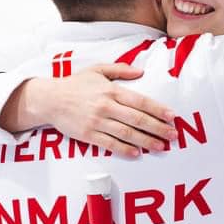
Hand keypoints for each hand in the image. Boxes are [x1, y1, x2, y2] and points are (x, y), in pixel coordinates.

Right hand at [1, 64, 176, 157]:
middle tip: (173, 135)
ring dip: (146, 141)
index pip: (140, 101)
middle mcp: (106, 106)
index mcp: (111, 90)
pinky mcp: (88, 134)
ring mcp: (97, 122)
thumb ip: (120, 70)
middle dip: (158, 128)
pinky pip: (109, 144)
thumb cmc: (75, 84)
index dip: (158, 109)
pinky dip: (124, 149)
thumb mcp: (97, 70)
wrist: (49, 99)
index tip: (172, 117)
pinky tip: (136, 154)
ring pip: (126, 133)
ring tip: (161, 147)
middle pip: (137, 119)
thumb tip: (140, 72)